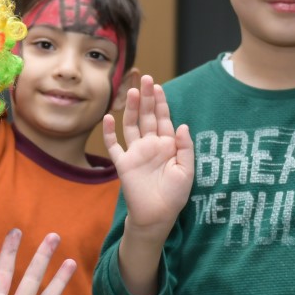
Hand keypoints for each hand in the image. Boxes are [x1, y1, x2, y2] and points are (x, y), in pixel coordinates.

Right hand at [102, 78, 194, 238]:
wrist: (157, 216)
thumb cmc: (174, 196)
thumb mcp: (187, 171)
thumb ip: (185, 148)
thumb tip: (182, 125)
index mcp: (168, 145)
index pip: (164, 118)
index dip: (161, 102)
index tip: (158, 86)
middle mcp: (151, 145)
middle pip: (147, 116)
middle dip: (146, 98)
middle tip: (145, 78)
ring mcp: (136, 153)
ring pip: (131, 125)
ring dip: (130, 109)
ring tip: (130, 92)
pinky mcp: (123, 164)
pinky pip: (114, 146)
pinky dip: (109, 133)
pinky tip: (107, 118)